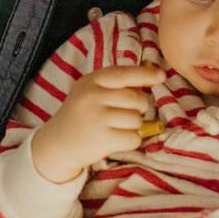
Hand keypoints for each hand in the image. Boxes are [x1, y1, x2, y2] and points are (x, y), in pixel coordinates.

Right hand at [29, 64, 164, 182]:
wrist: (57, 144)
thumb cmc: (81, 115)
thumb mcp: (91, 92)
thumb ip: (116, 85)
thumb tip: (153, 77)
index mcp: (90, 81)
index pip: (123, 74)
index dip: (145, 74)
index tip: (161, 75)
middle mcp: (92, 97)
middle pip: (136, 99)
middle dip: (139, 108)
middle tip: (125, 114)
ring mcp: (97, 119)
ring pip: (137, 119)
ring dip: (134, 126)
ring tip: (116, 127)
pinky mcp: (102, 140)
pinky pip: (134, 138)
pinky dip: (131, 140)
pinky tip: (116, 139)